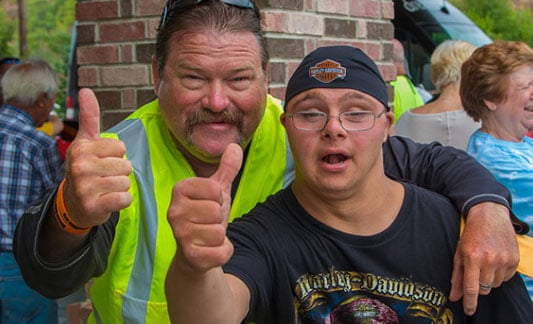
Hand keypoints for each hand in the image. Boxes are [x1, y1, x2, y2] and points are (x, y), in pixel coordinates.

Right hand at [63, 88, 132, 226]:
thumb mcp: (85, 142)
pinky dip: (122, 201)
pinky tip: (108, 200)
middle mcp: (80, 167)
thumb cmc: (85, 169)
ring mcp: (85, 188)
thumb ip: (89, 117)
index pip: (120, 147)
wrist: (73, 204)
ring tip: (105, 188)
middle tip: (104, 177)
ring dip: (120, 187)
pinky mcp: (94, 206)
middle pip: (125, 165)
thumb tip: (86, 90)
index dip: (116, 155)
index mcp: (81, 149)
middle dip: (120, 172)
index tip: (103, 160)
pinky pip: (125, 199)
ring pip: (126, 182)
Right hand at [167, 143, 242, 272]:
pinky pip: (222, 251)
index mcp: (179, 190)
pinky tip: (210, 250)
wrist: (195, 255)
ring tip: (208, 236)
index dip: (219, 199)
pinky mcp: (190, 256)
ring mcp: (179, 235)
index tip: (210, 204)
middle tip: (208, 223)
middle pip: (217, 211)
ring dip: (220, 236)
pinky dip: (223, 252)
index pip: (215, 190)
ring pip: (219, 231)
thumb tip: (234, 145)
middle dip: (219, 219)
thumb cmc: (205, 218)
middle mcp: (174, 211)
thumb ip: (227, 168)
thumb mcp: (218, 191)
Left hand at [449, 202, 518, 314]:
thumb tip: (454, 297)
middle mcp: (489, 259)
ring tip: (485, 263)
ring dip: (489, 279)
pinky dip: (499, 274)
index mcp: (472, 258)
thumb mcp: (459, 253)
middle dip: (478, 285)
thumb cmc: (471, 235)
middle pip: (484, 289)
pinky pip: (506, 278)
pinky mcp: (514, 259)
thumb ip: (456, 277)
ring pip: (495, 285)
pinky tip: (495, 260)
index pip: (471, 288)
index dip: (469, 302)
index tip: (468, 311)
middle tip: (475, 271)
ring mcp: (504, 259)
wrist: (489, 216)